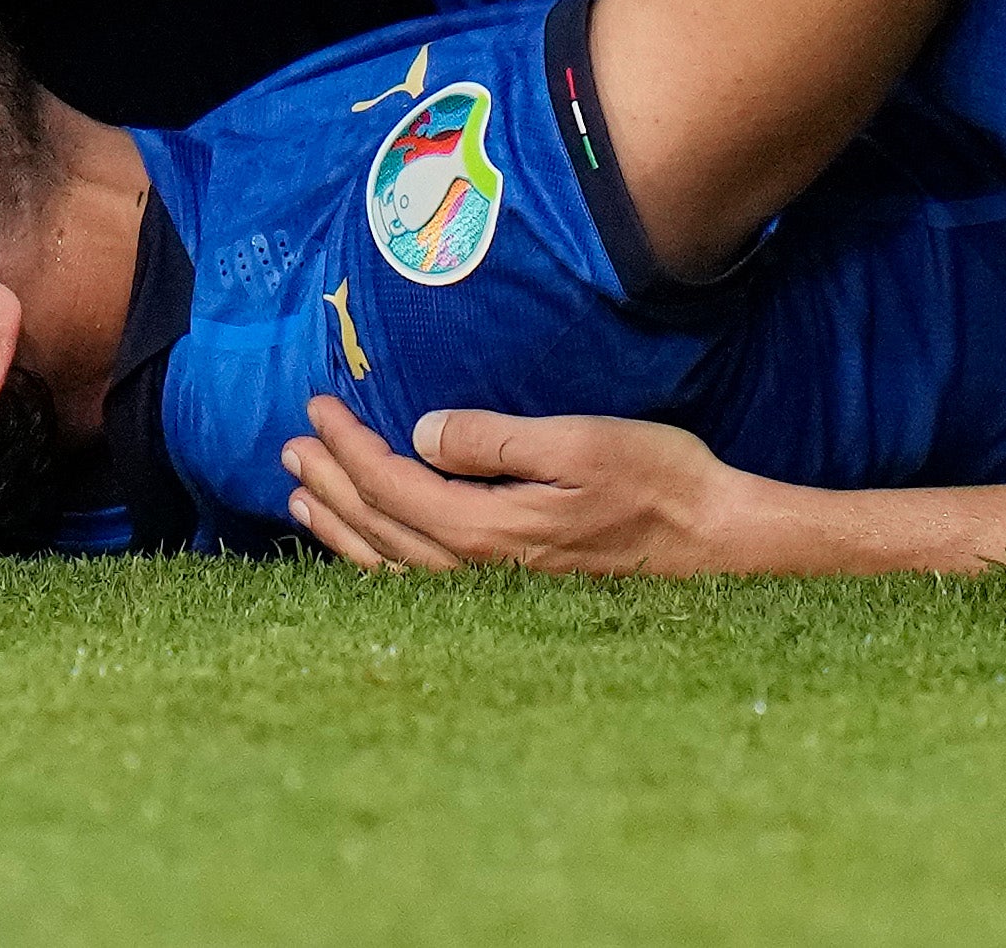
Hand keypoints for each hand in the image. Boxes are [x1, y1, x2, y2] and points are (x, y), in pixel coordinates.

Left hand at [277, 398, 755, 577]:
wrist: (715, 547)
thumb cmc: (655, 483)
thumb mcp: (577, 441)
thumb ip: (494, 441)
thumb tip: (421, 432)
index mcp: (488, 528)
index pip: (390, 483)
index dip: (346, 445)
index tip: (317, 406)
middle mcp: (478, 571)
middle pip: (378, 526)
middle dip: (329, 482)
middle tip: (290, 446)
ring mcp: (492, 592)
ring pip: (390, 564)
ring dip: (341, 527)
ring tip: (303, 499)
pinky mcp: (509, 598)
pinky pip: (418, 583)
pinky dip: (376, 562)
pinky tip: (367, 549)